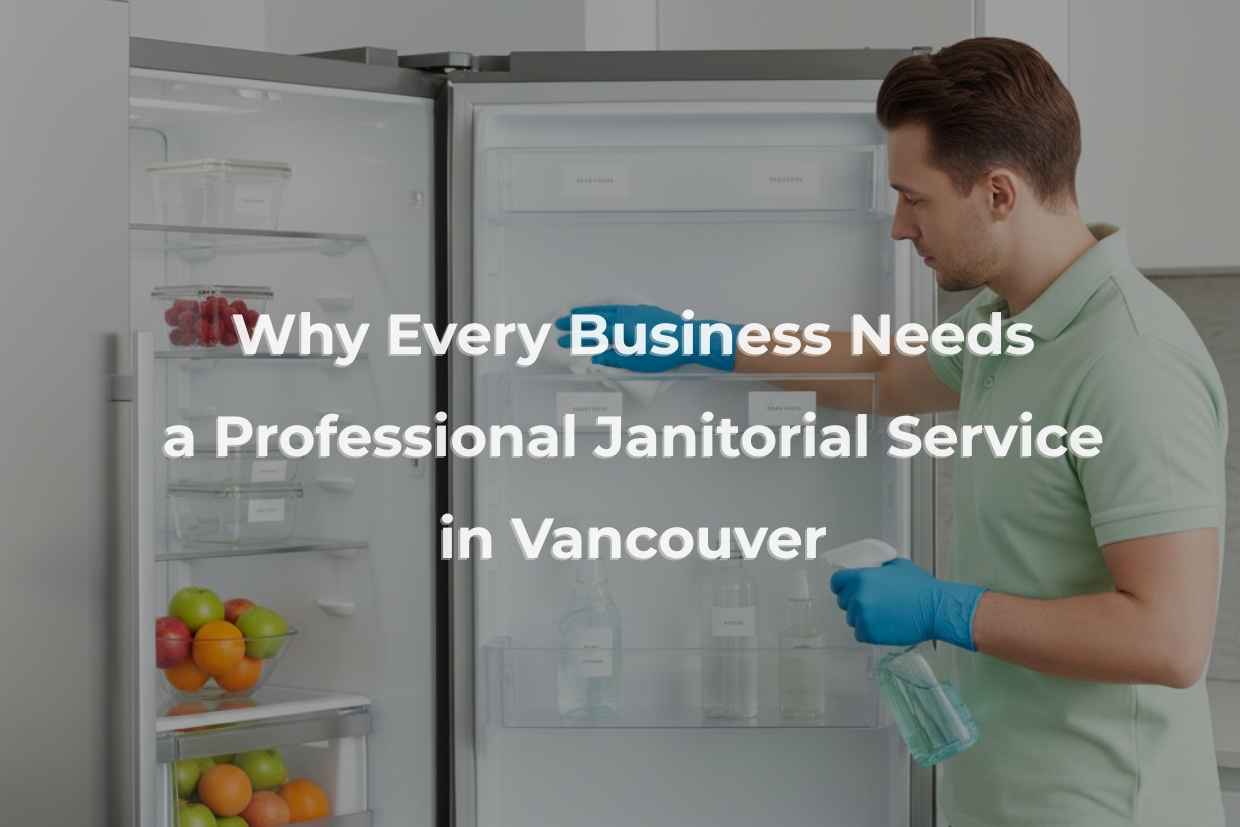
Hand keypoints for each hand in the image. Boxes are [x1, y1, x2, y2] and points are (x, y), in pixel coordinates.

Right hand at [554, 304, 740, 372]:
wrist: (690, 339)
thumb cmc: (664, 354)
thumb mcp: (637, 362)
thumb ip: (614, 358)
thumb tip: (596, 356)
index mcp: (621, 330)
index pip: (592, 333)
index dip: (575, 337)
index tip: (561, 340)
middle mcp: (625, 317)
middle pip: (595, 317)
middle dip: (576, 320)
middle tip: (560, 322)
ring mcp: (635, 311)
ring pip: (606, 309)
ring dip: (590, 311)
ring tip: (576, 312)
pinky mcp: (645, 310)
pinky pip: (619, 307)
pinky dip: (606, 308)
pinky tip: (605, 310)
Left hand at [829, 558, 985, 650]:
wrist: (934, 609)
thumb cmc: (920, 587)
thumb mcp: (898, 566)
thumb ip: (879, 568)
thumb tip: (874, 569)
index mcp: (861, 578)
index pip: (836, 582)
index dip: (842, 586)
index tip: (847, 590)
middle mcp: (858, 597)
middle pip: (844, 602)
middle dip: (854, 603)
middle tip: (872, 604)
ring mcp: (862, 616)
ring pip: (852, 619)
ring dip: (863, 618)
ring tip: (882, 616)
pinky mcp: (869, 633)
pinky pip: (860, 634)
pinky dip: (869, 632)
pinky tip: (884, 627)